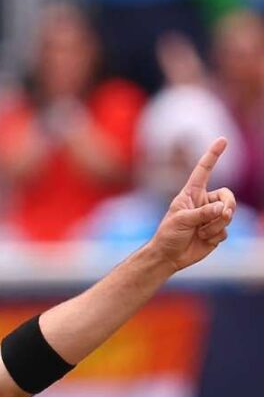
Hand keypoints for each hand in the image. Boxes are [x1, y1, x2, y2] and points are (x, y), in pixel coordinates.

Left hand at [149, 138, 236, 270]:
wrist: (169, 256)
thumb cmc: (168, 234)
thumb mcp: (181, 220)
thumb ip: (202, 213)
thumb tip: (224, 210)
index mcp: (191, 193)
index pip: (204, 170)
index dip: (213, 155)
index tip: (223, 140)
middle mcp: (204, 202)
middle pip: (228, 196)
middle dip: (227, 206)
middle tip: (221, 215)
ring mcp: (211, 216)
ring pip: (228, 215)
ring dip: (215, 225)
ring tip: (200, 232)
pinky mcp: (217, 230)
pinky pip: (226, 230)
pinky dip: (215, 236)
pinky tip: (202, 239)